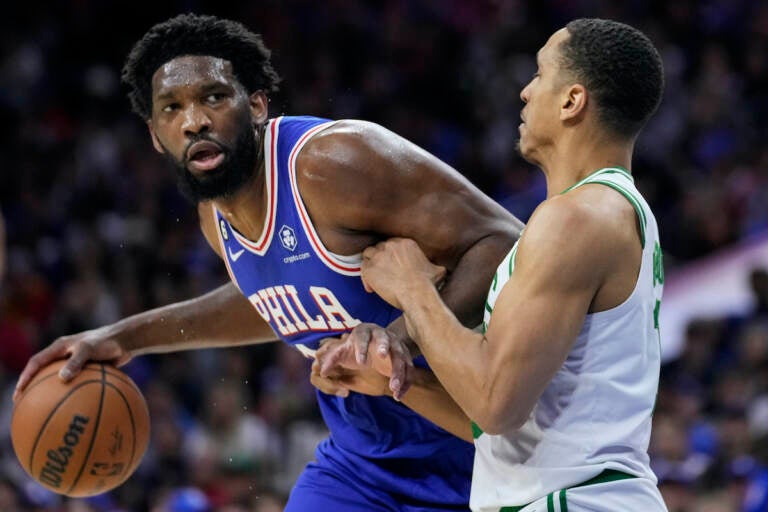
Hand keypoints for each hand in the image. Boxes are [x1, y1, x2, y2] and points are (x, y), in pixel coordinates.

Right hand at [13, 326, 131, 401]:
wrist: (126, 340)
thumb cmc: (107, 342)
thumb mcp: (89, 349)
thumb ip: (76, 362)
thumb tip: (62, 379)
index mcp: (60, 347)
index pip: (36, 363)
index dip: (25, 378)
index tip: (19, 394)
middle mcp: (65, 355)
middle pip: (43, 372)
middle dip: (33, 387)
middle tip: (24, 405)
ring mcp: (76, 363)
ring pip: (59, 380)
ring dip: (51, 393)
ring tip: (45, 411)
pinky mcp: (87, 370)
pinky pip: (76, 385)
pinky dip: (73, 395)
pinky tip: (74, 411)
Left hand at [317, 325, 412, 399]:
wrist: (378, 343)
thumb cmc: (357, 346)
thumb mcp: (344, 350)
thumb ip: (333, 358)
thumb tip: (322, 371)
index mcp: (365, 331)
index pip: (362, 336)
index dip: (361, 347)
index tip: (360, 361)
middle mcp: (383, 335)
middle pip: (386, 339)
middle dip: (384, 346)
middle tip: (383, 356)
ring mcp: (397, 345)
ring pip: (401, 357)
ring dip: (399, 372)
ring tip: (393, 388)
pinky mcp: (406, 357)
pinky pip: (409, 370)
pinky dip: (406, 382)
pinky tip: (398, 395)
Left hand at [361, 238, 445, 309]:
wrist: (417, 295)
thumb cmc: (427, 284)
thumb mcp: (437, 269)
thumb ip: (434, 265)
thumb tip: (442, 269)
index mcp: (405, 243)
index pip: (391, 243)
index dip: (390, 255)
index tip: (392, 264)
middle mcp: (390, 246)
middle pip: (379, 247)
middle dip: (381, 259)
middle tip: (383, 272)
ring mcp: (379, 257)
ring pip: (368, 254)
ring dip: (371, 264)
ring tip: (375, 277)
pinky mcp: (370, 269)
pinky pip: (363, 270)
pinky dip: (366, 279)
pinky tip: (371, 289)